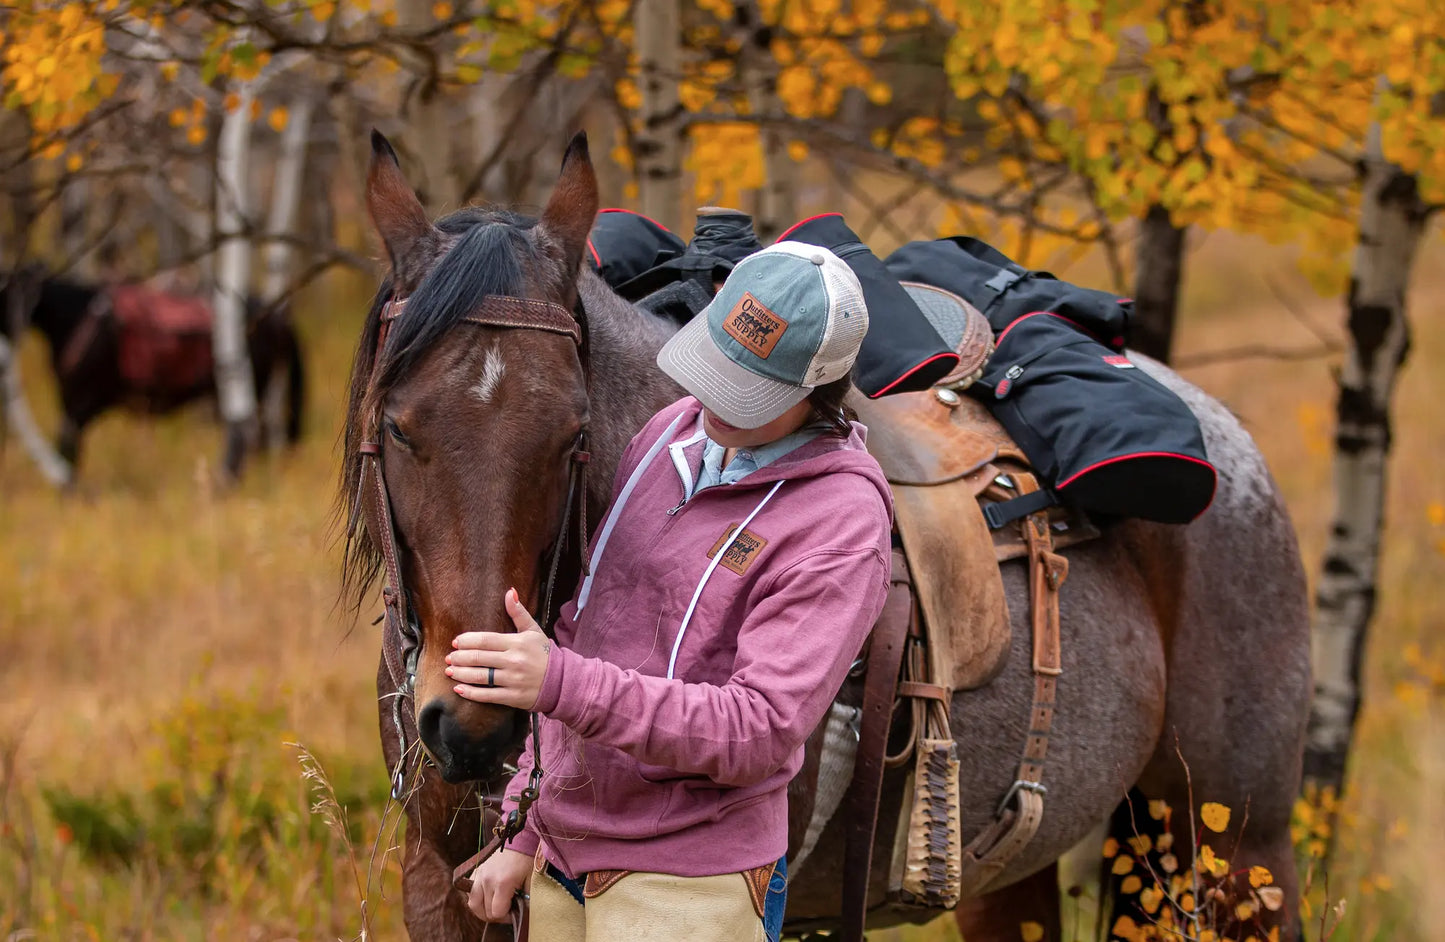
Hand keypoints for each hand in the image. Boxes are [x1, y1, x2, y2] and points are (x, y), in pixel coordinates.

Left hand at [448, 587, 552, 709]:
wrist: (562, 681)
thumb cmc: (544, 653)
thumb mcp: (533, 630)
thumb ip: (519, 612)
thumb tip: (509, 592)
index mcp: (517, 643)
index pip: (486, 639)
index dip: (467, 640)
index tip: (456, 642)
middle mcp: (514, 661)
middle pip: (479, 657)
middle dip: (460, 657)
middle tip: (449, 657)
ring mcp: (513, 680)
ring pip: (480, 677)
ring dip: (461, 674)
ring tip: (449, 670)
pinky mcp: (513, 697)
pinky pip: (487, 696)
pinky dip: (470, 693)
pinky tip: (458, 689)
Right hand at [467, 848, 532, 922]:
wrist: (518, 838)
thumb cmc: (526, 859)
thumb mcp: (531, 880)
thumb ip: (527, 899)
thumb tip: (522, 914)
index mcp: (503, 882)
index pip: (496, 913)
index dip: (507, 918)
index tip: (515, 912)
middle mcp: (487, 880)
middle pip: (485, 912)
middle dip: (498, 915)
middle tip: (508, 910)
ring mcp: (479, 875)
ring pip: (473, 905)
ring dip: (484, 911)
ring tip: (496, 908)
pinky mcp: (476, 872)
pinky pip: (470, 893)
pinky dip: (478, 900)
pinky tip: (488, 898)